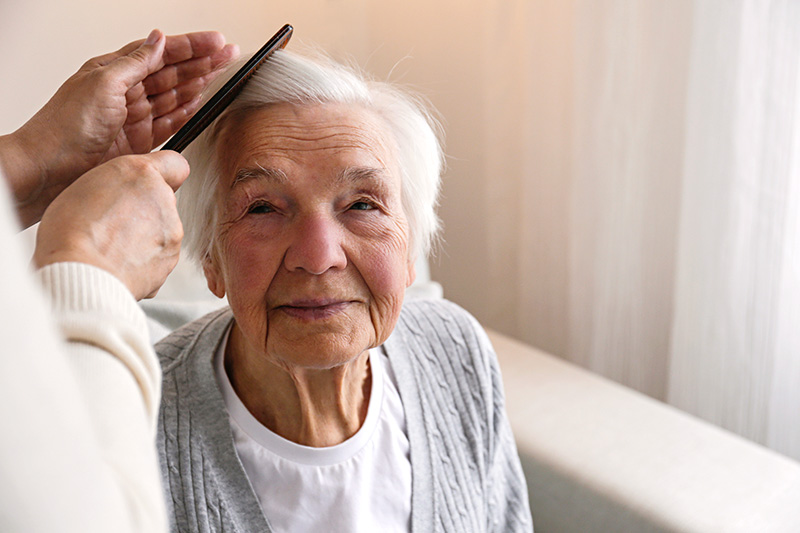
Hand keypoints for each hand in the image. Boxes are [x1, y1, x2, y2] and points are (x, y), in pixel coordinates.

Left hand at [1, 30, 237, 226]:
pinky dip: (186, 112)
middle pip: (172, 72)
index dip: (190, 46)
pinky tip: (199, 102)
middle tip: (228, 55)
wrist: (51, 169)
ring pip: (175, 96)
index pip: (160, 52)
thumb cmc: (65, 127)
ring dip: (199, 83)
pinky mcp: (140, 143)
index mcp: (113, 71)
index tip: (216, 42)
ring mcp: (133, 118)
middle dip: (202, 62)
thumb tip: (157, 40)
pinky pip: (170, 123)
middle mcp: (125, 92)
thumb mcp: (103, 83)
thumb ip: (135, 63)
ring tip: (221, 73)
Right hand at [33, 151, 189, 299]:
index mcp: (141, 174)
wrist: (83, 274)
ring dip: (144, 236)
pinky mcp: (171, 258)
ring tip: (112, 247)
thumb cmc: (72, 232)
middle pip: (163, 201)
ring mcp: (172, 230)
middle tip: (114, 223)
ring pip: (162, 229)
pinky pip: (159, 256)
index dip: (162, 174)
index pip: (173, 163)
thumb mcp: (84, 186)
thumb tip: (124, 194)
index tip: (150, 184)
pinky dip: (145, 260)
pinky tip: (119, 263)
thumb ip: (116, 184)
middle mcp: (163, 199)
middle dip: (145, 210)